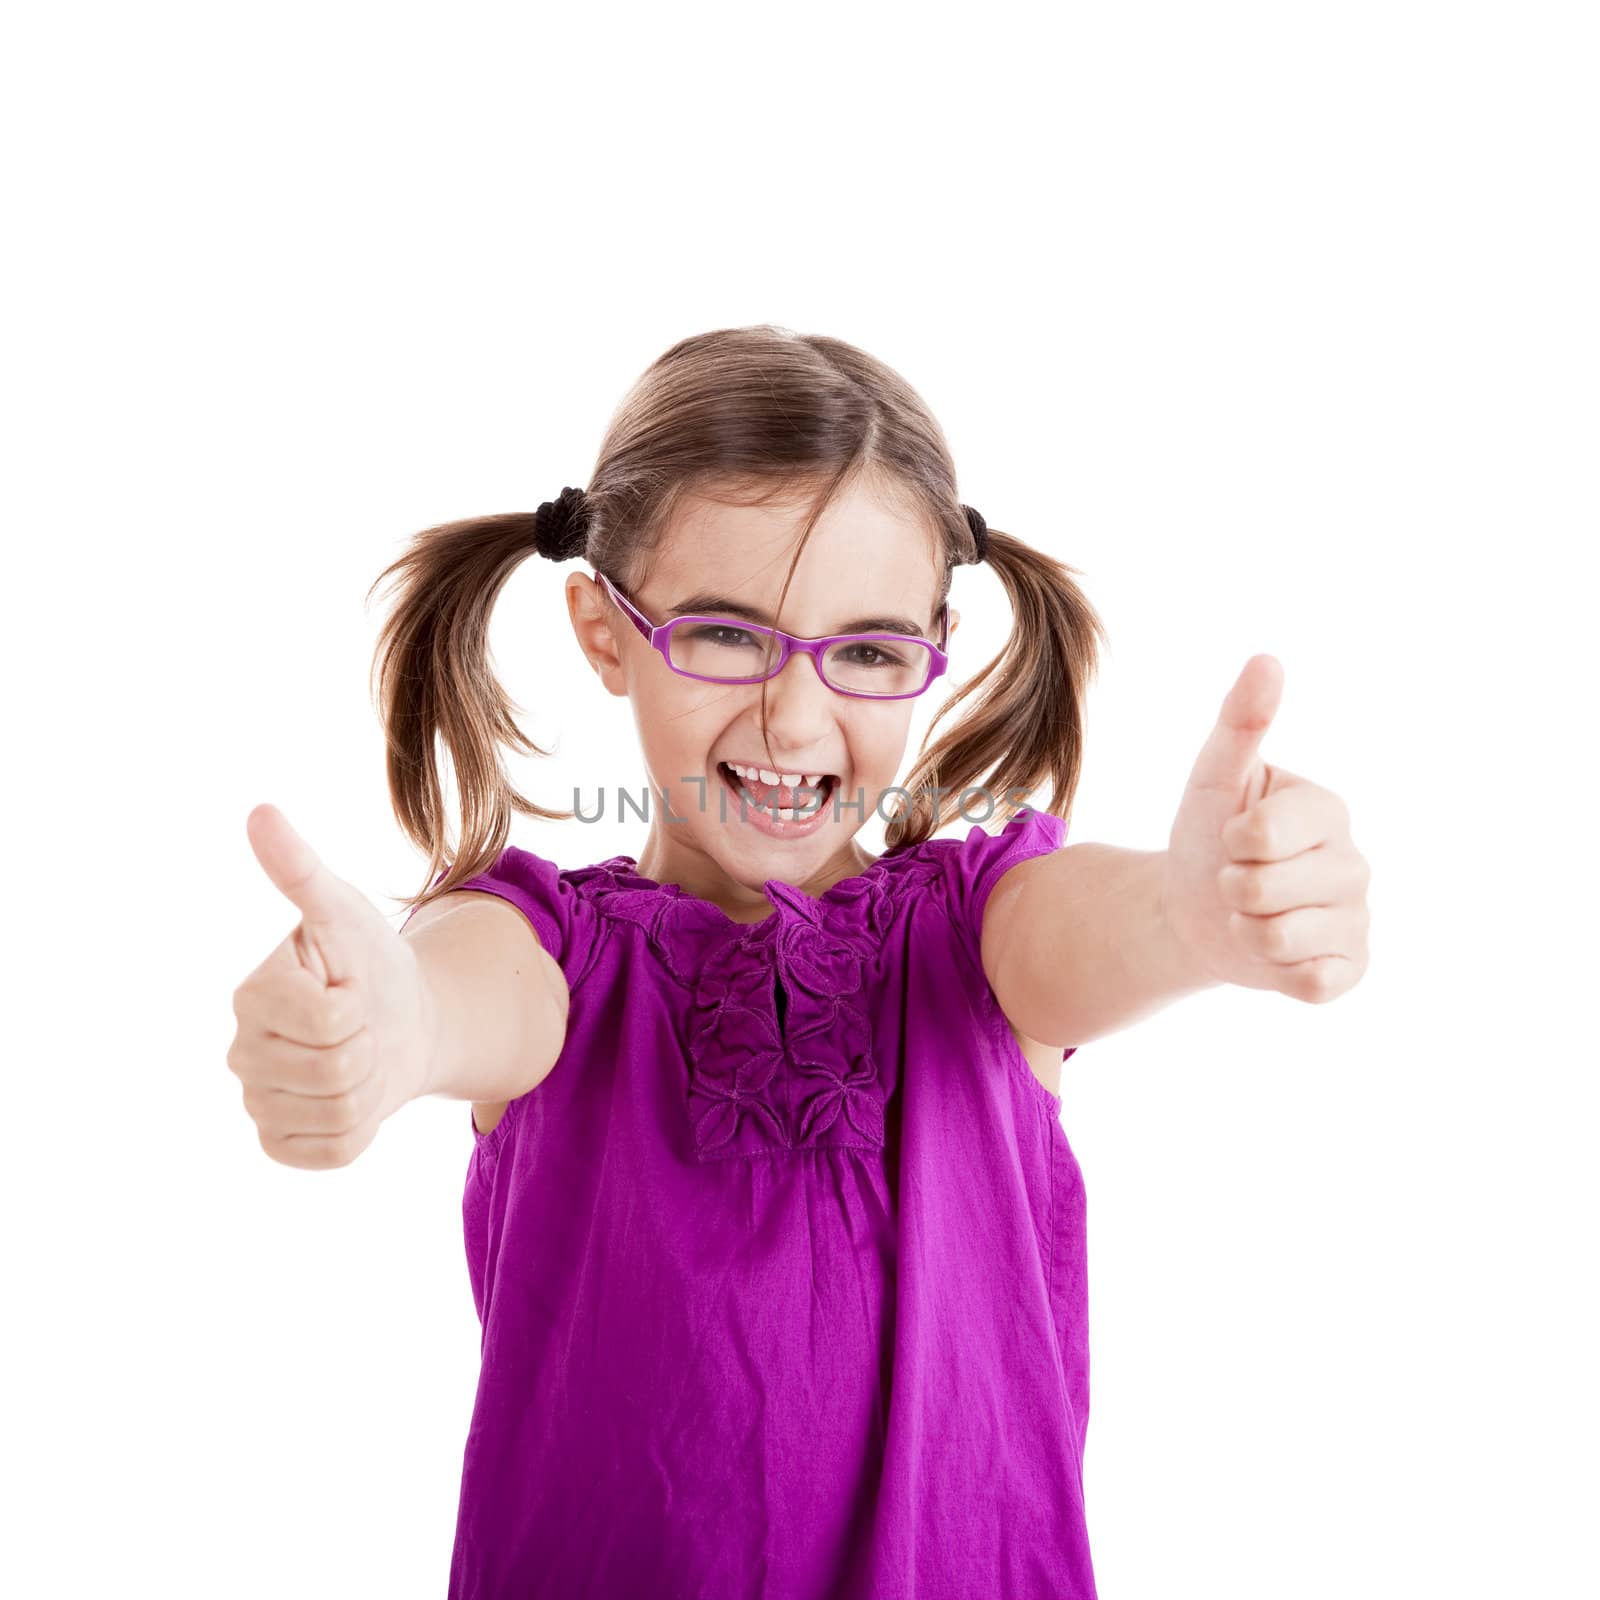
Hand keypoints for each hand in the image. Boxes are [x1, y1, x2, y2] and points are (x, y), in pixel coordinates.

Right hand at [227, 804, 435, 1167]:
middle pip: (336, 1068)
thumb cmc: (369, 963)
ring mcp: (258, 1103)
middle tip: (362, 1024)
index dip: (358, 1003)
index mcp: (251, 996)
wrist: (400, 1022)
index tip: (349, 987)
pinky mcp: (282, 1143)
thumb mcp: (346, 913)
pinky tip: (354, 1095)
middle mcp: (241, 1053)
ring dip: (370, 1084)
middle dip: (368, 1044)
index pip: (328, 1019)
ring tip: (360, 1055)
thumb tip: (261, 812)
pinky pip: (336, 1150)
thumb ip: (301, 870)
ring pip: (339, 1110)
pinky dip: (362, 1127)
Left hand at [1160, 655, 1370, 1001]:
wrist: (1194, 909)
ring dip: (1245, 932)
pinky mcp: (1351, 969)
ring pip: (1282, 939)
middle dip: (1231, 889)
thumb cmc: (1208, 835)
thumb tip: (1267, 659)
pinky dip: (1275, 972)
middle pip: (1266, 890)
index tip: (1233, 837)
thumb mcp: (1214, 777)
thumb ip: (1241, 721)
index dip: (1230, 842)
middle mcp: (1355, 863)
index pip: (1262, 835)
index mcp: (1329, 809)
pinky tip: (1276, 952)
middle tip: (1236, 881)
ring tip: (1251, 915)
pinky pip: (1312, 983)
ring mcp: (1358, 919)